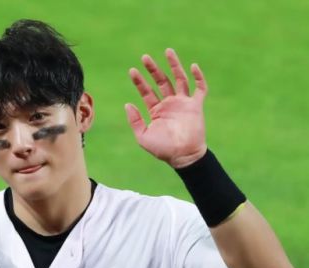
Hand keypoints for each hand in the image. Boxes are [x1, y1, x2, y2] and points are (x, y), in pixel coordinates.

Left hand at [125, 48, 206, 167]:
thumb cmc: (163, 149)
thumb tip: (128, 104)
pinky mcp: (196, 106)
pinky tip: (193, 66)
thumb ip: (135, 121)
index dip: (139, 81)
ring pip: (179, 79)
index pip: (147, 92)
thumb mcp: (143, 136)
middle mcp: (169, 104)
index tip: (132, 71)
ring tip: (167, 51)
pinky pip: (200, 88)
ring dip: (174, 65)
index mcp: (156, 111)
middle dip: (153, 69)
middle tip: (144, 57)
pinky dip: (198, 77)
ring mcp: (183, 103)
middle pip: (161, 81)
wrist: (183, 156)